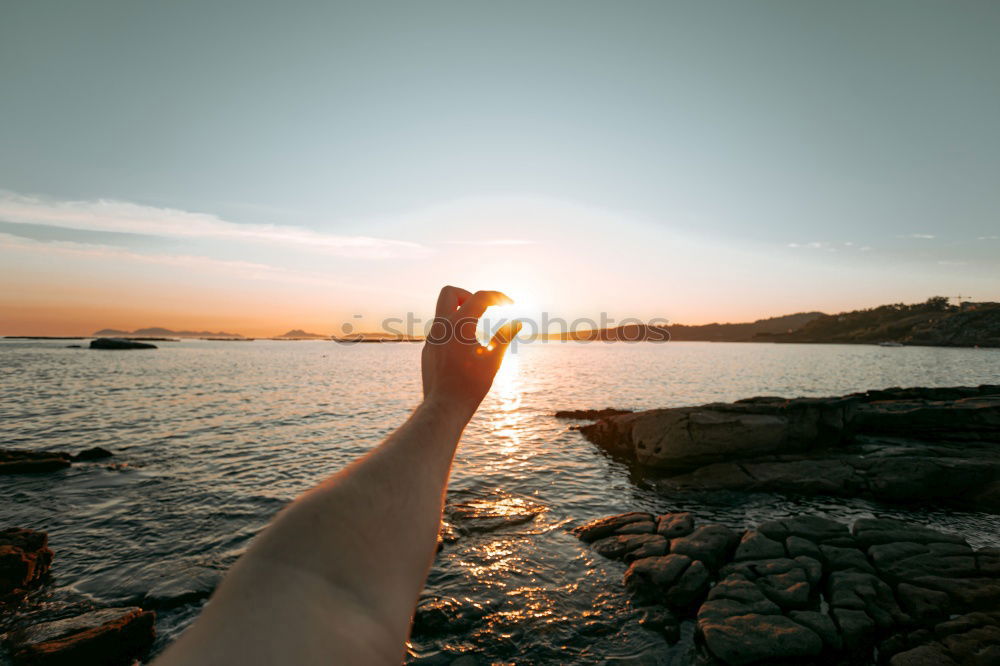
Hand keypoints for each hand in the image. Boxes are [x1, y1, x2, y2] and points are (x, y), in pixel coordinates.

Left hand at [421, 285, 521, 420]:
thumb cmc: (471, 385)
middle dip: (468, 295)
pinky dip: (454, 332)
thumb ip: (504, 337)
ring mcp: (432, 338)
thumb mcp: (493, 360)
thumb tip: (516, 323)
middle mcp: (441, 327)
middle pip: (450, 292)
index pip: (480, 297)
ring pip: (443, 313)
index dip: (498, 297)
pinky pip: (440, 331)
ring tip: (478, 335)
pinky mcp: (428, 350)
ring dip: (461, 315)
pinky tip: (466, 352)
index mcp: (460, 325)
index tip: (510, 304)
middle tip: (483, 311)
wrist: (444, 407)